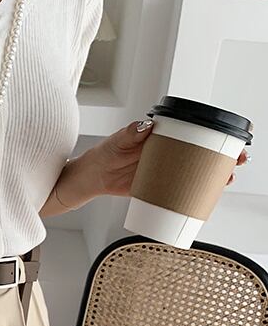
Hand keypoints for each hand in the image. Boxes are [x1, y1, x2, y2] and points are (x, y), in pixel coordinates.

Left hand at [88, 119, 249, 197]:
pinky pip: (178, 191)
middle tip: (235, 164)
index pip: (192, 134)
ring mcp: (162, 171)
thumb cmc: (103, 154)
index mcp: (160, 138)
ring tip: (225, 181)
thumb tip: (146, 126)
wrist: (90, 178)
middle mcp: (165, 154)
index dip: (213, 136)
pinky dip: (192, 195)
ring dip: (211, 178)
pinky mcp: (156, 187)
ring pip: (193, 173)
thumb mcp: (117, 141)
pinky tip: (203, 199)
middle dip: (221, 158)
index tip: (229, 141)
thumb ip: (130, 133)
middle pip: (199, 154)